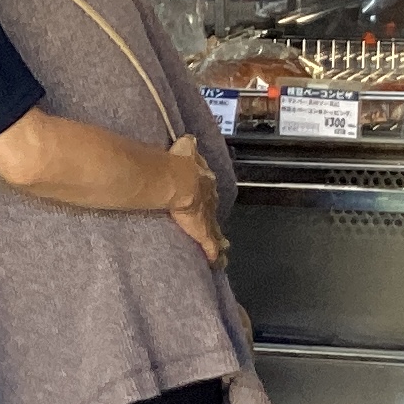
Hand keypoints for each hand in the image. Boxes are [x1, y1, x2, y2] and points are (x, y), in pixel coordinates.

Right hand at [165, 135, 225, 263]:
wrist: (179, 180)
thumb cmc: (179, 164)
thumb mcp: (185, 148)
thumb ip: (188, 146)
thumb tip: (190, 139)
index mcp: (205, 181)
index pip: (208, 189)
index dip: (206, 195)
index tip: (206, 199)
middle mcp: (210, 199)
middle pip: (214, 210)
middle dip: (213, 217)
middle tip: (214, 223)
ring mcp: (209, 217)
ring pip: (216, 230)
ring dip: (219, 239)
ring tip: (224, 248)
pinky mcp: (204, 232)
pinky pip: (211, 246)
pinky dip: (214, 255)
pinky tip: (218, 263)